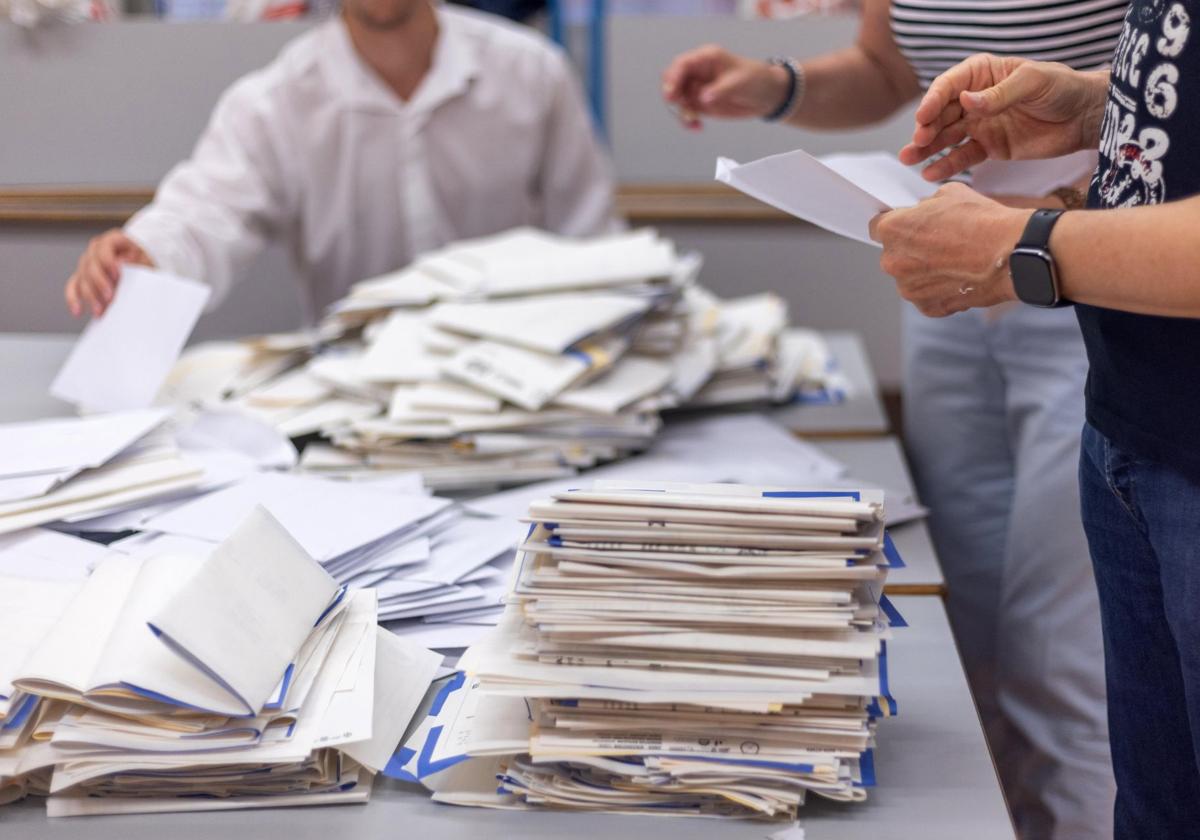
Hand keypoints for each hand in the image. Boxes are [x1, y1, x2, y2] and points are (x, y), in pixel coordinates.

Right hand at [64, 229, 153, 317]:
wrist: (146, 269)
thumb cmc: (147, 262)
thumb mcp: (146, 260)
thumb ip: (134, 262)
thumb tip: (120, 264)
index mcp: (114, 240)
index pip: (103, 248)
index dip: (107, 261)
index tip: (116, 275)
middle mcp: (96, 250)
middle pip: (90, 265)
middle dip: (99, 283)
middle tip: (110, 298)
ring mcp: (88, 263)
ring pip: (82, 278)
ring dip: (89, 296)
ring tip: (100, 310)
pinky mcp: (83, 277)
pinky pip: (74, 286)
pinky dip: (74, 299)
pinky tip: (78, 310)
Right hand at [661, 45, 789, 128]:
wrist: (766, 95)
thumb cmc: (756, 80)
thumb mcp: (740, 82)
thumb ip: (720, 90)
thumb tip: (703, 98)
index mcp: (706, 59)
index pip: (682, 65)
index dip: (673, 78)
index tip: (671, 95)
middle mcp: (698, 72)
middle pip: (673, 80)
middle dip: (672, 95)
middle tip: (680, 107)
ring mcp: (697, 88)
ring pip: (678, 100)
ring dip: (682, 112)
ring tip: (693, 123)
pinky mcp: (700, 103)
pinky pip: (687, 112)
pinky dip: (688, 121)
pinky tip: (697, 127)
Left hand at [869, 182, 1029, 316]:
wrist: (1011, 254)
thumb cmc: (983, 222)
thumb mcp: (950, 194)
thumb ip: (927, 206)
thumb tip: (924, 212)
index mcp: (892, 230)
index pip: (878, 226)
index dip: (896, 224)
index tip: (907, 227)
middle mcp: (892, 262)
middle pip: (894, 254)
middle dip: (911, 249)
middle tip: (939, 243)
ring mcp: (908, 288)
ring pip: (910, 277)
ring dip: (925, 271)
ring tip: (955, 261)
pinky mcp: (927, 307)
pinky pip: (927, 296)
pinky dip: (939, 289)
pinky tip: (960, 276)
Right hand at [899, 54, 1107, 181]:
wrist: (1085, 118)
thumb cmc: (1062, 89)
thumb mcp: (1033, 82)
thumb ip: (999, 94)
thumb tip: (966, 101)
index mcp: (982, 75)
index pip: (949, 86)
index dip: (933, 101)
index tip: (923, 117)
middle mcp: (975, 99)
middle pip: (942, 113)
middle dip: (926, 127)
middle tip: (917, 141)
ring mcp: (980, 124)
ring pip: (946, 136)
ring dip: (927, 147)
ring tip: (909, 159)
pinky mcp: (989, 148)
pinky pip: (963, 156)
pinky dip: (947, 165)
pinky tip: (930, 173)